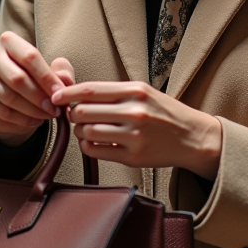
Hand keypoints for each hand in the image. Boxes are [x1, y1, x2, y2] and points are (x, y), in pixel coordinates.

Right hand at [0, 31, 75, 145]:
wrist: (12, 100)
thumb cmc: (35, 80)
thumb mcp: (53, 74)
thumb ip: (62, 73)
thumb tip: (64, 81)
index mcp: (8, 40)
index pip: (29, 57)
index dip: (47, 78)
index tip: (61, 94)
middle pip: (18, 78)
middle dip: (40, 98)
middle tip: (55, 110)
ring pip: (9, 97)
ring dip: (32, 111)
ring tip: (47, 116)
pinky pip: (0, 112)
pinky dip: (21, 120)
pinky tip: (34, 121)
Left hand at [50, 81, 222, 179]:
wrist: (192, 136)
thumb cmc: (164, 112)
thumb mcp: (143, 92)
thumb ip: (113, 92)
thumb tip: (77, 92)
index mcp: (135, 91)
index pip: (90, 90)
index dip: (67, 93)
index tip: (56, 96)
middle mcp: (134, 112)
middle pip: (83, 112)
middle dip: (73, 114)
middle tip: (75, 115)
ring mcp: (133, 136)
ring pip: (87, 132)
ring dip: (80, 131)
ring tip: (86, 128)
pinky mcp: (133, 156)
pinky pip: (96, 151)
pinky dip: (88, 146)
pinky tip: (94, 141)